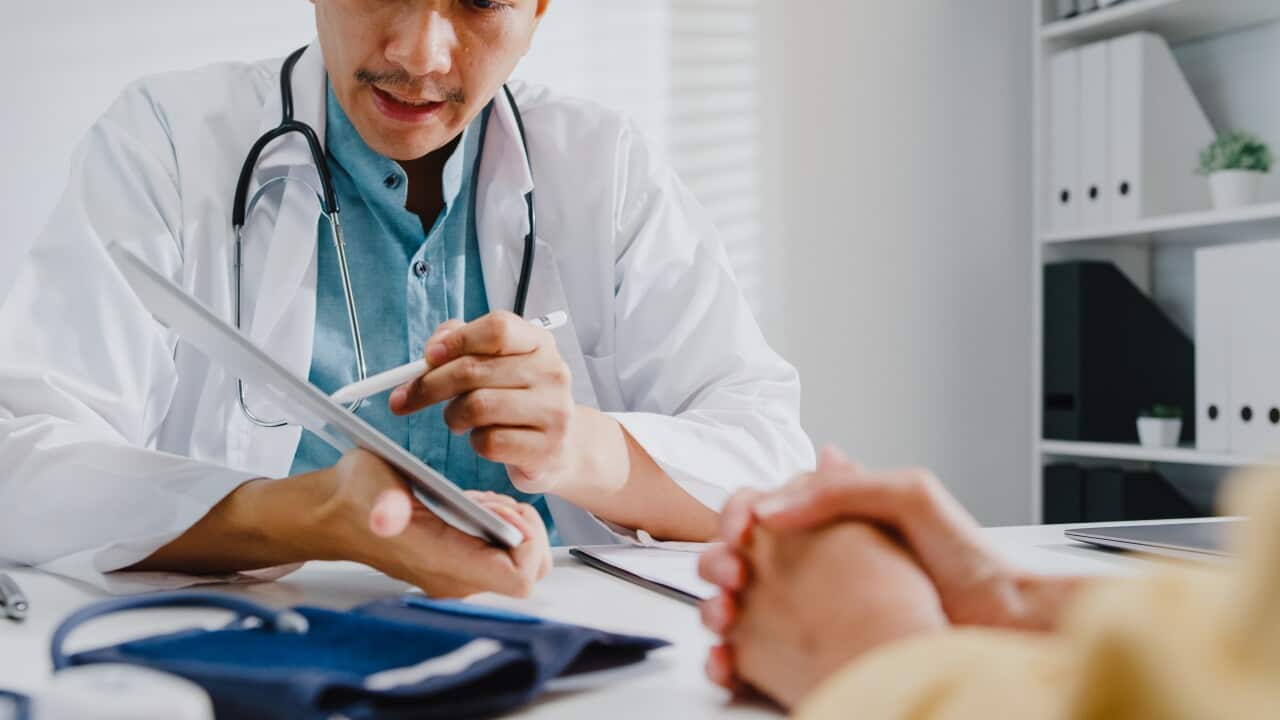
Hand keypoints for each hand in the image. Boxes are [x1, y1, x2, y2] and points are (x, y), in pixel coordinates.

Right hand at [318, 449, 551, 597]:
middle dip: (527, 532)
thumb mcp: (372, 486)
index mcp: (444, 564)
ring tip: (483, 502)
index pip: (520, 579)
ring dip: (512, 526)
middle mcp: (456, 579)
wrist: (333, 514)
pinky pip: (499, 553)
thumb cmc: (355, 497)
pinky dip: (498, 527)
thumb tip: (386, 517)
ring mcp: (456, 574)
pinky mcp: (455, 563)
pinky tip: (474, 505)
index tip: (504, 511)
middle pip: (528, 572)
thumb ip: (385, 503)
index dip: (528, 543)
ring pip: (517, 561)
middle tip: (499, 504)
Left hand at [388, 312, 577, 493]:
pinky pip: (488, 442)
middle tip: (405, 398)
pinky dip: (474, 442)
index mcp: (538, 343)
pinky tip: (482, 438)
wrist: (561, 444)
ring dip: (453, 416)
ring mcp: (553, 411)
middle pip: (475, 370)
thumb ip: (462, 343)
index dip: (457, 341)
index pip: (497, 328)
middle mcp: (552, 372)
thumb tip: (433, 350)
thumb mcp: (496, 362)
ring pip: (478, 407)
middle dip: (429, 385)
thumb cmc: (518, 397)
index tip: (428, 357)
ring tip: (457, 419)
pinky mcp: (546, 448)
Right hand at [699, 447, 1086, 692]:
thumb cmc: (963, 555)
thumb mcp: (909, 495)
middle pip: (737, 554)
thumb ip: (842, 489)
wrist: (998, 622)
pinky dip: (730, 658)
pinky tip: (730, 661)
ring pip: (737, 603)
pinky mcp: (813, 651)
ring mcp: (810, 606)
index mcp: (828, 513)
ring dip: (716, 609)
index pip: (759, 504)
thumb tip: (773, 506)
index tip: (741, 532)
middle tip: (734, 578)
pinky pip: (756, 654)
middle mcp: (813, 559)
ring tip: (726, 619)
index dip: (738, 514)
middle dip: (718, 562)